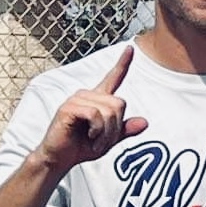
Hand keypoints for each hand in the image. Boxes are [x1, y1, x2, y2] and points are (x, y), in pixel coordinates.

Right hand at [37, 45, 141, 171]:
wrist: (60, 158)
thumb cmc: (81, 147)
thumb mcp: (109, 141)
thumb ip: (125, 130)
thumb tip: (145, 122)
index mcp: (98, 100)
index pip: (113, 78)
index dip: (123, 63)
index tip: (131, 48)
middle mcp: (88, 95)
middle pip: (119, 104)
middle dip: (116, 128)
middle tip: (103, 141)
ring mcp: (77, 99)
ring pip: (109, 111)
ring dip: (106, 133)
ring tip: (95, 141)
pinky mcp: (69, 108)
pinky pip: (95, 115)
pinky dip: (97, 131)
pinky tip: (89, 137)